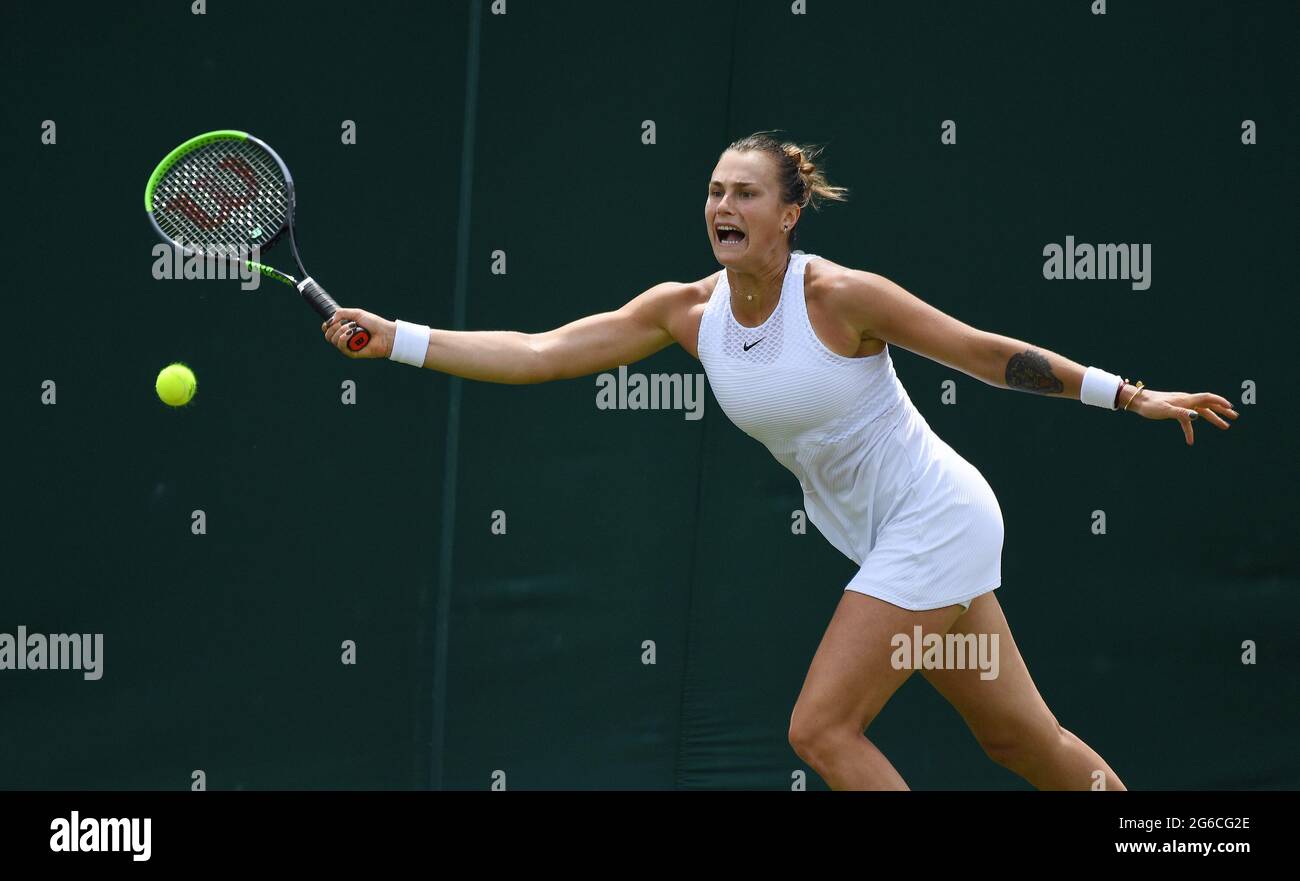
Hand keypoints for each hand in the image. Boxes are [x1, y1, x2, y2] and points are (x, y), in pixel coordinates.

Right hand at [322, 308, 393, 358]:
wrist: (386, 333)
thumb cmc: (374, 323)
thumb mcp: (356, 313)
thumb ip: (341, 313)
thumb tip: (330, 320)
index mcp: (344, 329)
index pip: (327, 330)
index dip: (327, 325)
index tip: (333, 321)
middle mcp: (344, 338)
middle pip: (328, 336)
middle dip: (334, 327)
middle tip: (347, 323)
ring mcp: (348, 346)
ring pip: (333, 340)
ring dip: (341, 331)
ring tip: (353, 327)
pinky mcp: (352, 353)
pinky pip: (341, 347)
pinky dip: (344, 338)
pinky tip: (350, 334)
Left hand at [1123, 386, 1238, 445]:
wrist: (1138, 401)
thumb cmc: (1151, 405)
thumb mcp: (1166, 410)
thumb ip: (1181, 413)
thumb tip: (1196, 416)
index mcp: (1186, 399)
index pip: (1208, 398)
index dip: (1220, 402)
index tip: (1231, 408)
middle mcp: (1186, 400)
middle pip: (1209, 405)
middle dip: (1222, 410)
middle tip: (1234, 417)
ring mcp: (1182, 405)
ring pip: (1201, 412)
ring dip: (1213, 419)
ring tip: (1225, 426)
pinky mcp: (1175, 411)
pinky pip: (1187, 421)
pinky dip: (1190, 430)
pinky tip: (1191, 441)